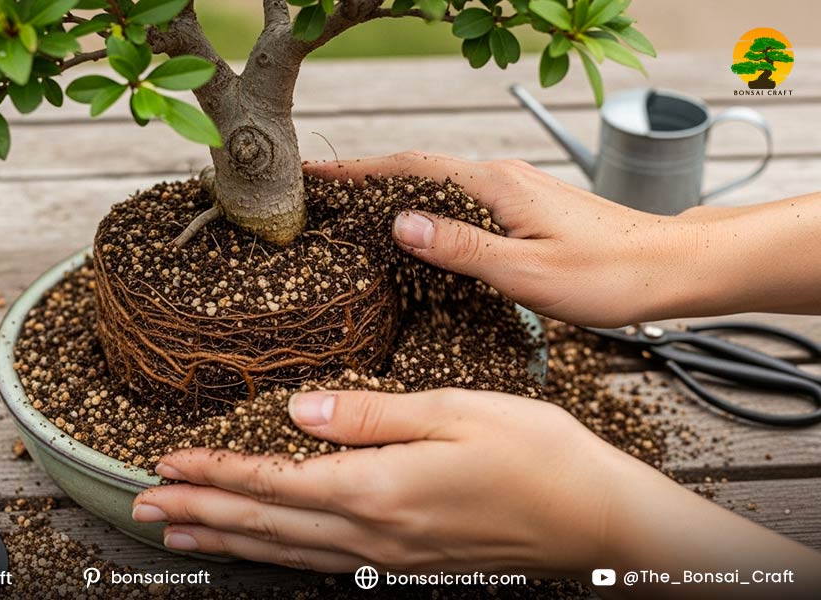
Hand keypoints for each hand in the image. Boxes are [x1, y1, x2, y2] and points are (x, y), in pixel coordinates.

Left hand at [133, 388, 820, 597]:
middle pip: (265, 523)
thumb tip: (297, 412)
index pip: (274, 480)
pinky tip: (258, 549)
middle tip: (144, 504)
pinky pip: (320, 560)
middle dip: (201, 510)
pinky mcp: (405, 560)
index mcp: (378, 488)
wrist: (596, 521)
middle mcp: (372, 532)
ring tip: (178, 532)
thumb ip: (368, 415)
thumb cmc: (537, 456)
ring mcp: (387, 555)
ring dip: (226, 539)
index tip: (168, 463)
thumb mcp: (454, 412)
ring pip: (285, 550)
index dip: (216, 472)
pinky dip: (274, 554)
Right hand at [306, 153, 703, 327]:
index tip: (314, 176)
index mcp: (494, 185)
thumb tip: (399, 223)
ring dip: (394, 196)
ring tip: (352, 214)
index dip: (357, 172)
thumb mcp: (526, 271)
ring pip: (439, 188)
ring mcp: (514, 191)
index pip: (409, 168)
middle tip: (320, 198)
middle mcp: (500, 178)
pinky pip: (461, 203)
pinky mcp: (524, 209)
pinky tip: (415, 234)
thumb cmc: (607, 274)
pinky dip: (427, 212)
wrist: (670, 268)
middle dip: (365, 181)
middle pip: (417, 171)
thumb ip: (461, 247)